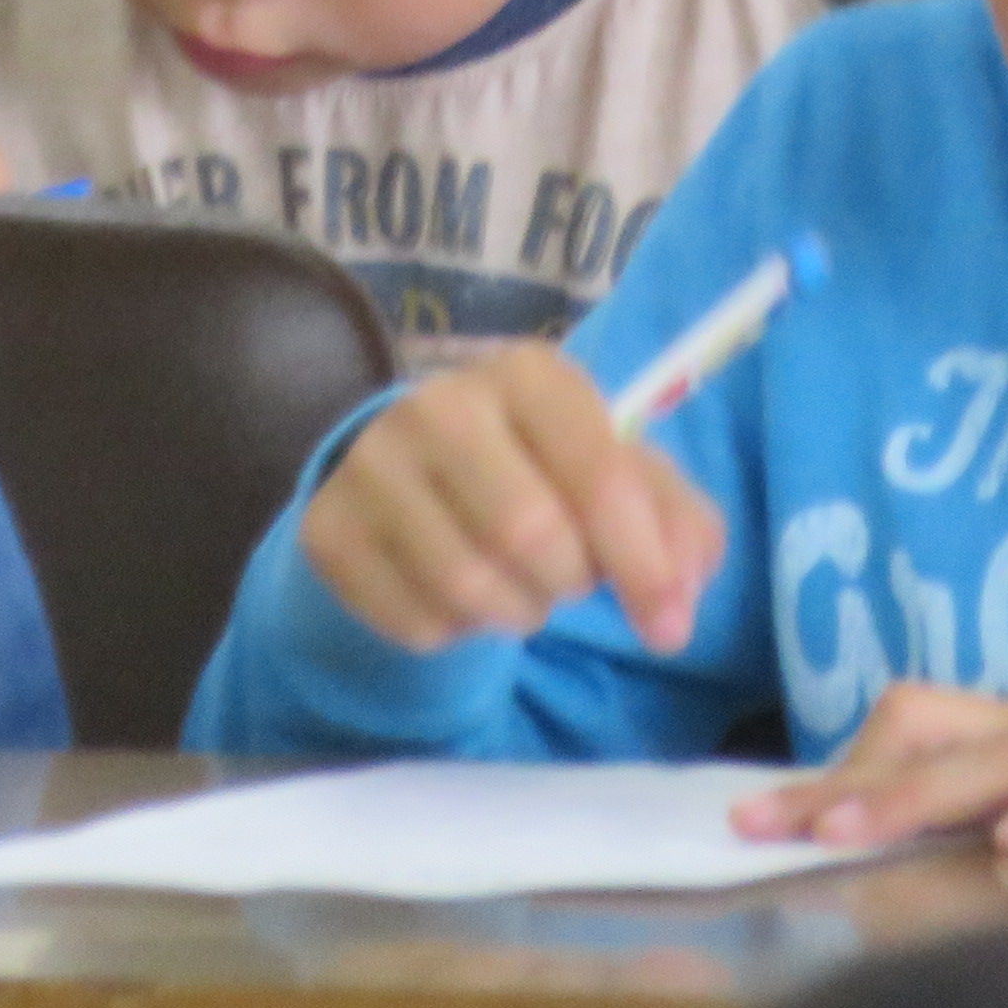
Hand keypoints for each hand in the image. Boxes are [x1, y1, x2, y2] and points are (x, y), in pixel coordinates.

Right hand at [300, 341, 727, 656]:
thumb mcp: (622, 478)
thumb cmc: (543, 472)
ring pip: (467, 587)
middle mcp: (440, 403)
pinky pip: (415, 622)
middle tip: (569, 579)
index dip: (642, 561)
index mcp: (528, 375)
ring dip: (515, 612)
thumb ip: (676, 525)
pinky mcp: (329, 530)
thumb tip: (677, 596)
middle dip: (569, 582)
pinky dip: (456, 633)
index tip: (669, 628)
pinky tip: (457, 596)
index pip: (597, 472)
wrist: (417, 477)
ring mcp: (372, 464)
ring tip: (518, 587)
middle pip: (529, 534)